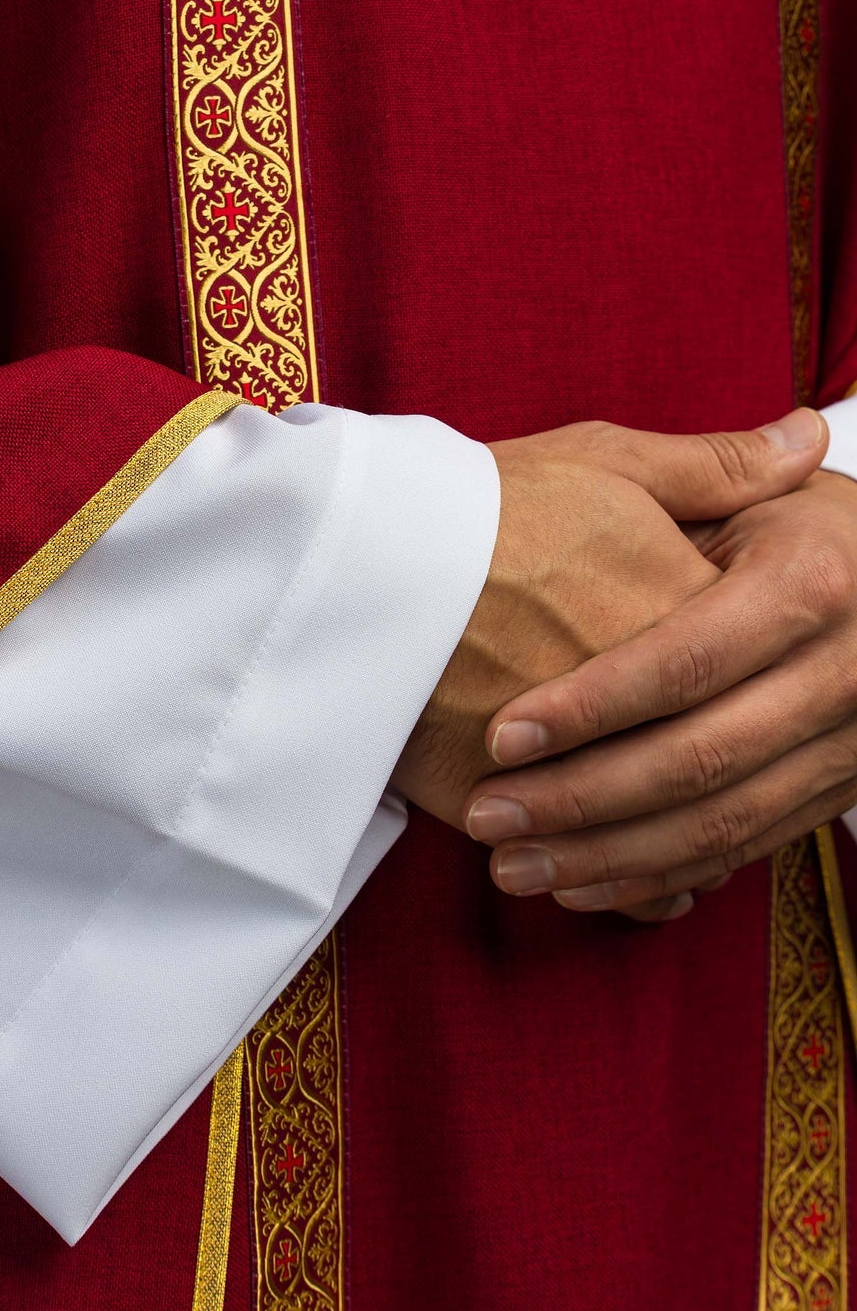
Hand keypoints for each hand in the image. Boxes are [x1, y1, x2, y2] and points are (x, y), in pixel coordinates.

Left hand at [463, 415, 851, 922]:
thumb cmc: (799, 524)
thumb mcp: (760, 490)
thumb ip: (725, 468)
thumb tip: (791, 427)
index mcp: (812, 586)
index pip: (686, 661)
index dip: (593, 704)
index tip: (502, 733)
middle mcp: (843, 676)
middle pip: (699, 759)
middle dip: (582, 799)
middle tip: (490, 816)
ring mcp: (847, 746)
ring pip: (720, 824)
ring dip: (607, 856)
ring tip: (513, 865)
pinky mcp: (833, 792)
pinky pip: (744, 849)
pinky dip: (658, 875)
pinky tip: (580, 883)